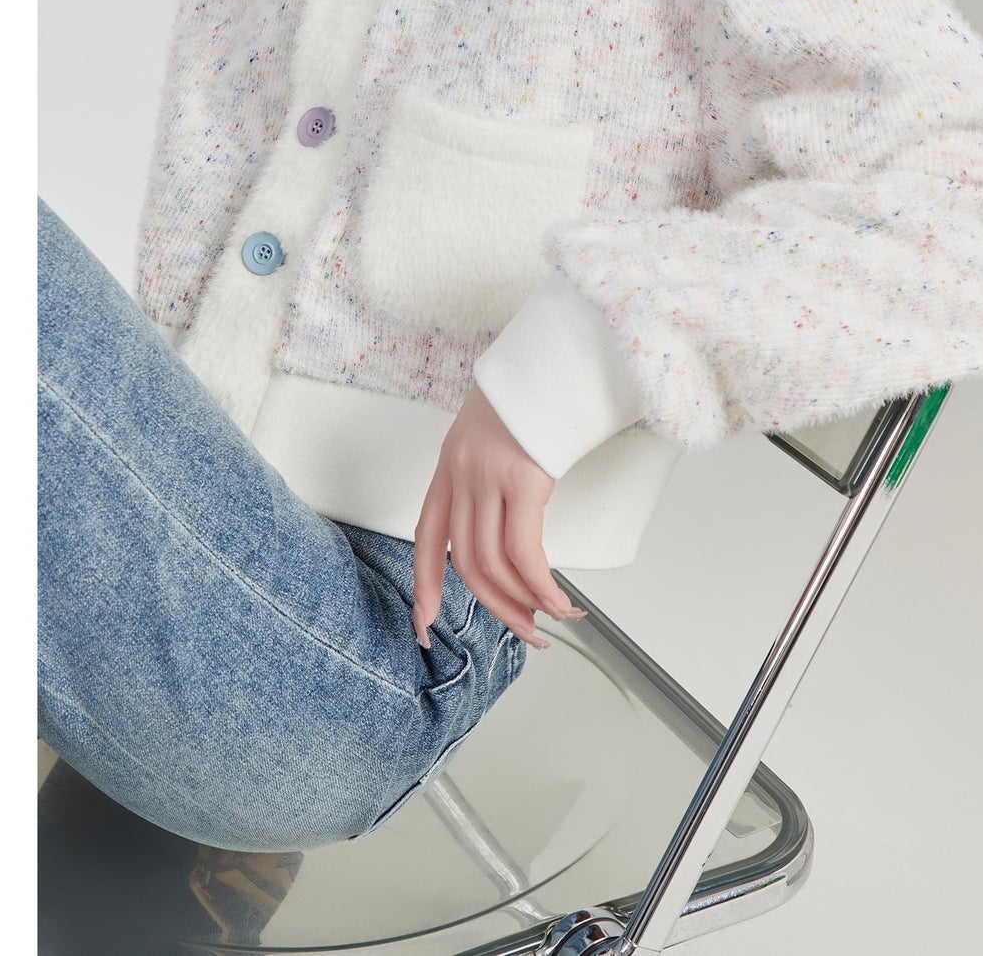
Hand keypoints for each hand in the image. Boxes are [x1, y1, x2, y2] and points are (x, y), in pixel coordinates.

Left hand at [412, 382, 586, 649]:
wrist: (557, 352)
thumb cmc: (537, 390)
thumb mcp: (498, 431)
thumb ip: (491, 470)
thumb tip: (510, 515)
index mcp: (451, 463)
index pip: (427, 535)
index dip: (424, 583)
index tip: (425, 621)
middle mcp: (462, 472)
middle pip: (464, 560)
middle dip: (494, 605)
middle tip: (522, 631)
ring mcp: (489, 476)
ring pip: (492, 562)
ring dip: (522, 602)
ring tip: (548, 620)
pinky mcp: (523, 480)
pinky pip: (524, 551)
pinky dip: (540, 585)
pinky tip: (558, 599)